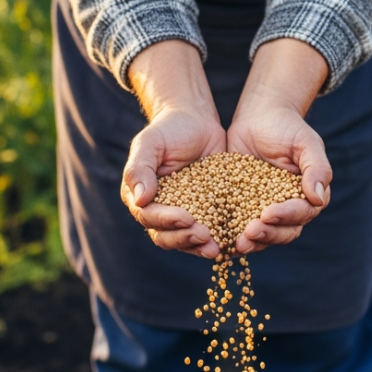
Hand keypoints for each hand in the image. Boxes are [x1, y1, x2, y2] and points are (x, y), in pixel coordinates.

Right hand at [121, 41, 224, 258]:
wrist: (197, 122)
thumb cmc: (169, 129)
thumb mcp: (150, 143)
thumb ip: (139, 169)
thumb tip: (139, 200)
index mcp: (140, 197)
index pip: (149, 217)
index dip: (167, 221)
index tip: (186, 218)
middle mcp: (159, 211)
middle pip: (167, 236)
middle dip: (185, 239)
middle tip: (205, 237)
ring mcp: (183, 214)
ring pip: (187, 240)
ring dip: (200, 247)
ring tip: (216, 249)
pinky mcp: (206, 213)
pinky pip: (211, 232)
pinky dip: (220, 240)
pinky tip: (232, 243)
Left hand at [226, 39, 331, 254]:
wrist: (259, 117)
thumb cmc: (287, 126)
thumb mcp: (305, 142)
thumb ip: (317, 168)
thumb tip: (317, 198)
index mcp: (308, 196)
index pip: (301, 214)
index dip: (286, 216)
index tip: (267, 213)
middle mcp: (289, 208)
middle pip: (284, 232)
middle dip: (267, 235)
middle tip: (248, 232)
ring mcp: (265, 210)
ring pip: (263, 236)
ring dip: (252, 242)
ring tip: (236, 243)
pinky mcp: (243, 208)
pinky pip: (239, 227)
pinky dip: (231, 237)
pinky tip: (220, 241)